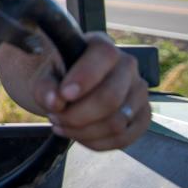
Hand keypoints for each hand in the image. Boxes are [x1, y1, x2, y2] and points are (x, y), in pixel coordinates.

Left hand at [33, 32, 150, 150]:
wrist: (69, 89)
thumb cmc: (58, 77)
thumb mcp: (44, 76)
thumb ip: (45, 87)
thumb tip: (55, 101)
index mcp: (102, 45)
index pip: (104, 56)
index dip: (84, 78)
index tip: (64, 95)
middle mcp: (127, 65)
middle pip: (111, 97)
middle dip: (78, 115)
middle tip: (55, 117)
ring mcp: (139, 91)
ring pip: (118, 122)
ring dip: (84, 131)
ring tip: (63, 125)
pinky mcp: (143, 116)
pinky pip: (124, 138)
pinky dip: (97, 143)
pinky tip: (79, 135)